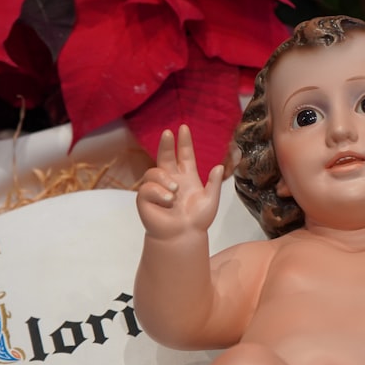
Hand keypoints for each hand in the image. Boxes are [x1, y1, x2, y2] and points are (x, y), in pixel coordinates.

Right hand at [136, 125, 224, 239]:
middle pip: (165, 156)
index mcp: (187, 177)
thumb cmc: (197, 220)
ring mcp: (157, 188)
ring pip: (154, 171)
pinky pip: (147, 188)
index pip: (184, 155)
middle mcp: (171, 179)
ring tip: (174, 191)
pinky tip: (167, 200)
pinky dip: (158, 192)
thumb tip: (220, 166)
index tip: (183, 127)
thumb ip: (214, 183)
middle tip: (168, 133)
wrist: (184, 236)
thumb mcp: (211, 200)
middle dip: (166, 144)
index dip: (184, 142)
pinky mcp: (145, 198)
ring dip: (164, 179)